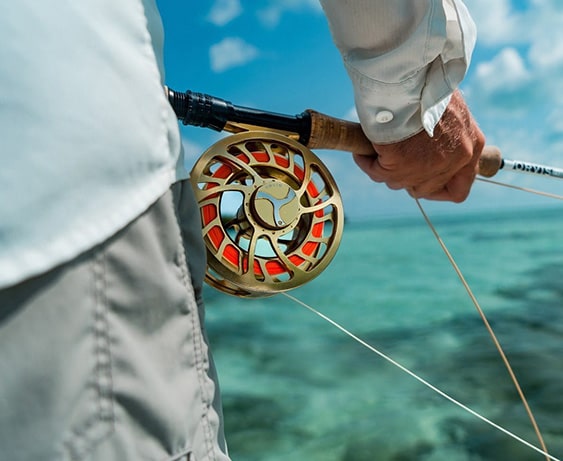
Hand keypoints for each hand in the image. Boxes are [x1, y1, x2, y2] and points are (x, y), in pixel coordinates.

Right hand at [353, 90, 484, 201]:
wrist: (408, 77)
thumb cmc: (426, 84)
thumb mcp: (449, 110)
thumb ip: (447, 136)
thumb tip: (428, 151)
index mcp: (472, 146)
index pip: (459, 189)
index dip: (438, 190)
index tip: (422, 181)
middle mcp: (455, 161)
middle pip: (424, 189)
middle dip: (406, 177)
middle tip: (394, 160)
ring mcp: (428, 166)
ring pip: (398, 183)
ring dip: (384, 168)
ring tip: (377, 148)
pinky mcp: (400, 165)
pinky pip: (376, 172)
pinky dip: (367, 162)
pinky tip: (363, 149)